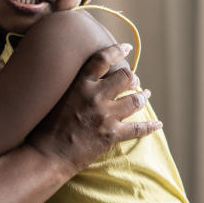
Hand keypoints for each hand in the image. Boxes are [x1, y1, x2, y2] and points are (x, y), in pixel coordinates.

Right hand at [26, 43, 161, 175]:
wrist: (47, 155)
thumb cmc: (45, 127)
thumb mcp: (55, 97)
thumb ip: (70, 85)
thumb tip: (82, 77)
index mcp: (81, 84)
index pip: (103, 59)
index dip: (117, 50)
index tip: (125, 47)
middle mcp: (96, 96)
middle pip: (125, 77)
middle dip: (132, 78)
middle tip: (134, 80)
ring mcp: (106, 116)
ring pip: (135, 100)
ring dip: (142, 97)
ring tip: (145, 95)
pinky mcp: (112, 135)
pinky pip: (138, 129)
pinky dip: (151, 126)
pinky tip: (158, 123)